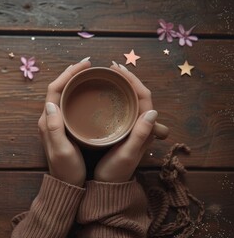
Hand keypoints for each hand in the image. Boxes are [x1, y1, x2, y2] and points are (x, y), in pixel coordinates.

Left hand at [37, 59, 90, 186]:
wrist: (66, 185)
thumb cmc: (66, 169)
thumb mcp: (61, 149)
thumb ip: (54, 127)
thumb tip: (51, 102)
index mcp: (47, 121)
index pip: (54, 89)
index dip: (68, 74)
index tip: (84, 65)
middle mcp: (48, 119)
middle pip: (57, 89)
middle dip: (70, 74)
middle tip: (87, 65)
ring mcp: (54, 123)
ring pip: (62, 95)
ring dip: (72, 82)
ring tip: (87, 74)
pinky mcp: (62, 128)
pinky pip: (67, 103)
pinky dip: (75, 93)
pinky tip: (86, 93)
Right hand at [93, 62, 156, 181]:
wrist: (107, 188)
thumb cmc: (114, 172)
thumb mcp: (127, 155)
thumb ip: (140, 135)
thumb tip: (153, 111)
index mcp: (143, 128)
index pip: (143, 96)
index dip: (132, 79)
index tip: (117, 68)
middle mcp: (139, 125)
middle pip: (137, 95)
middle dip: (127, 78)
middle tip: (111, 67)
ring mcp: (129, 128)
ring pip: (129, 100)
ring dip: (120, 85)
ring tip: (107, 76)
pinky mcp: (120, 131)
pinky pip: (120, 107)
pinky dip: (113, 96)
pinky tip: (101, 94)